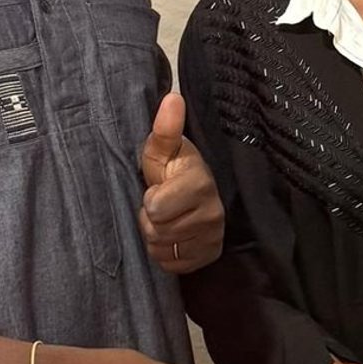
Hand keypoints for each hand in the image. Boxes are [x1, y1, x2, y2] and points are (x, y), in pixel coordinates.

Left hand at [138, 90, 224, 274]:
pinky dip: (167, 254)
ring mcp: (213, 238)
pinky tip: (173, 236)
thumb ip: (165, 128)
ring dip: (157, 237)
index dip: (149, 200)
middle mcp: (213, 214)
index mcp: (200, 184)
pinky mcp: (209, 256)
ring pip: (163, 250)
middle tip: (160, 205)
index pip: (155, 209)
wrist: (195, 192)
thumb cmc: (173, 169)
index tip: (158, 188)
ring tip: (167, 219)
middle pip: (156, 232)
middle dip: (150, 220)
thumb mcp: (164, 149)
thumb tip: (172, 97)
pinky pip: (172, 266)